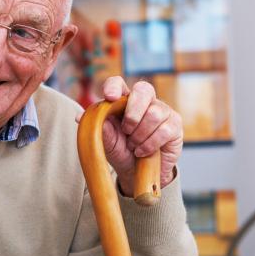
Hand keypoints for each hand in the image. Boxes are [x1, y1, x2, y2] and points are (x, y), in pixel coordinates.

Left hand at [100, 77, 182, 195]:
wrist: (137, 172)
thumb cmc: (120, 151)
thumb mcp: (106, 142)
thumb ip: (98, 128)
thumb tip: (80, 117)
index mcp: (123, 100)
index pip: (118, 83)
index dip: (114, 86)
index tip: (110, 97)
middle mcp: (144, 101)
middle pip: (143, 90)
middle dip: (133, 112)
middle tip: (126, 130)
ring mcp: (162, 111)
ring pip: (154, 113)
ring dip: (140, 134)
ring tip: (133, 146)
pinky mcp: (174, 125)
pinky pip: (164, 130)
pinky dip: (149, 144)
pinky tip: (142, 151)